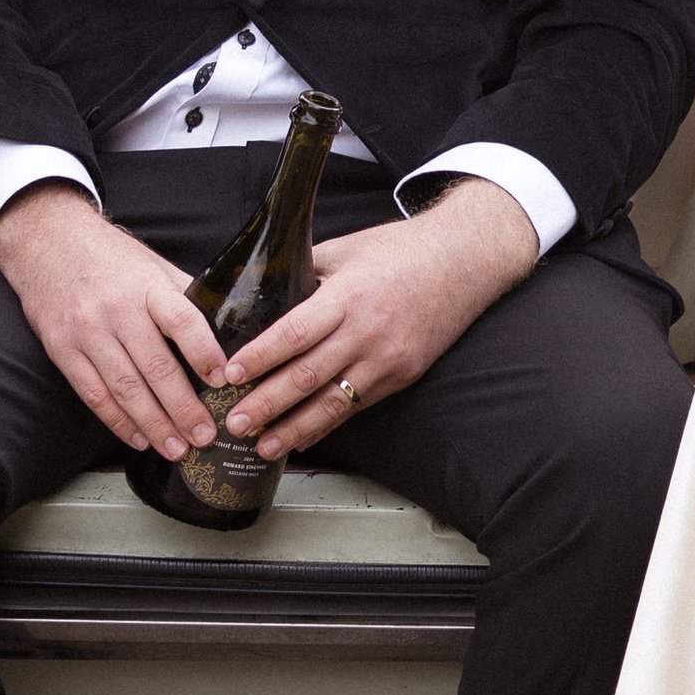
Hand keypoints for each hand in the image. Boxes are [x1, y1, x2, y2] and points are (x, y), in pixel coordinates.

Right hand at [0, 185, 225, 460]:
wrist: (46, 240)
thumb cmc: (110, 257)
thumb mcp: (152, 264)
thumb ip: (184, 296)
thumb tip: (225, 330)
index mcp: (147, 285)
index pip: (182, 320)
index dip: (205, 352)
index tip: (225, 380)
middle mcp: (117, 309)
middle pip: (156, 366)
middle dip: (184, 408)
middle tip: (205, 435)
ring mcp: (87, 332)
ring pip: (126, 388)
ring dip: (154, 424)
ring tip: (177, 448)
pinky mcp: (62, 349)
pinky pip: (93, 394)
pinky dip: (118, 421)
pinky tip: (139, 439)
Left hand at [218, 177, 538, 461]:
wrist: (464, 260)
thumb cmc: (401, 249)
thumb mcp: (347, 248)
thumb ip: (305, 271)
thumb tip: (262, 291)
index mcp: (347, 295)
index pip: (294, 333)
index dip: (260, 358)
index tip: (229, 375)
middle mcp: (367, 331)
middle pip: (308, 376)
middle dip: (267, 404)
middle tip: (234, 423)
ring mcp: (388, 358)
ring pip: (333, 402)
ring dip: (294, 427)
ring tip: (263, 446)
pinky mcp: (403, 375)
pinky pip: (358, 405)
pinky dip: (327, 423)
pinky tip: (302, 437)